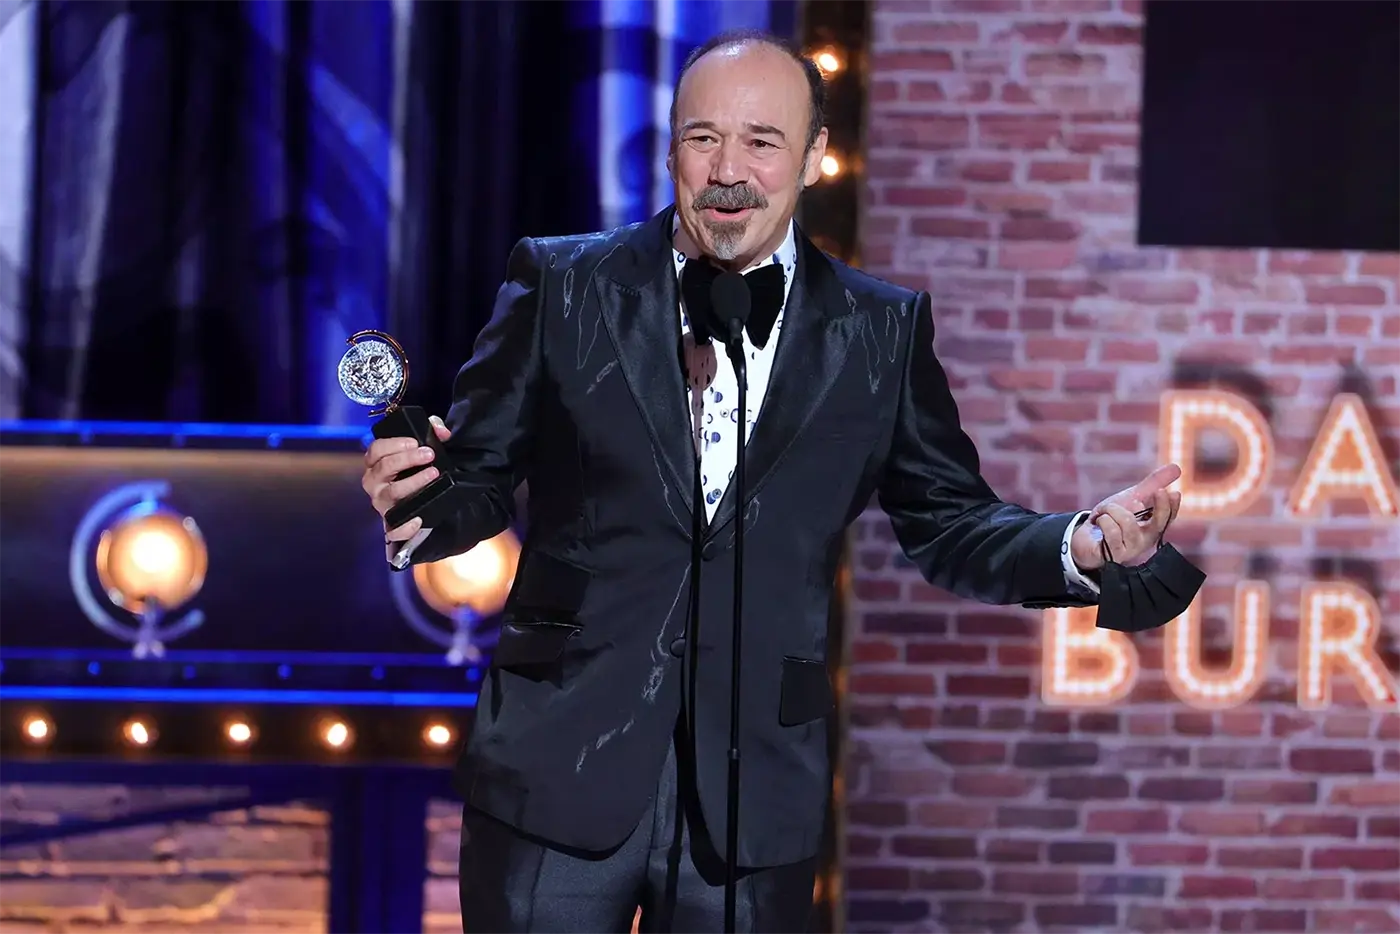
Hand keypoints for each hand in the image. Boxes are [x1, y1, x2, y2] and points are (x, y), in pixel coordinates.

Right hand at [361, 415, 451, 543]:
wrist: (423, 503)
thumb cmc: (416, 472)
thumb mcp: (422, 449)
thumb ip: (432, 432)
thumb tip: (442, 431)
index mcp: (376, 464)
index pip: (376, 450)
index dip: (394, 444)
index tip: (414, 442)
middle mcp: (375, 483)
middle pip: (384, 467)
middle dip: (408, 459)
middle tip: (429, 454)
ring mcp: (382, 503)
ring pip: (393, 492)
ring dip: (414, 482)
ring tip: (433, 474)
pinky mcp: (392, 523)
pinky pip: (393, 529)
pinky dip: (405, 526)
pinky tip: (418, 519)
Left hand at [1070, 463, 1181, 571]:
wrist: (1085, 534)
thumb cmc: (1112, 518)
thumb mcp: (1131, 498)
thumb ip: (1152, 484)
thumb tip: (1177, 467)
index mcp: (1151, 527)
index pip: (1168, 518)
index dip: (1172, 507)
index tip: (1175, 493)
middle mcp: (1144, 541)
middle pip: (1158, 524)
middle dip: (1159, 507)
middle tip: (1157, 491)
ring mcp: (1129, 550)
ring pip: (1127, 521)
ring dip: (1112, 509)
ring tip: (1105, 512)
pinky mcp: (1112, 555)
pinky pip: (1111, 531)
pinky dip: (1103, 520)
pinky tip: (1099, 523)